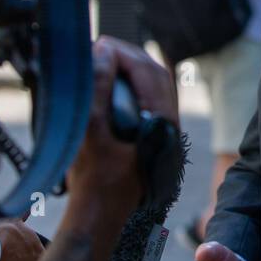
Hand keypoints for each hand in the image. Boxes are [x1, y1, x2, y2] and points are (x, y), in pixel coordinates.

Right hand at [68, 38, 176, 226]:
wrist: (99, 215)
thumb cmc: (93, 177)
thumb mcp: (91, 129)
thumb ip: (100, 88)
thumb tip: (104, 51)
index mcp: (161, 122)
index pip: (149, 72)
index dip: (123, 53)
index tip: (98, 45)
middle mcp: (169, 124)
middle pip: (155, 74)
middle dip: (127, 57)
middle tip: (99, 48)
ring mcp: (163, 131)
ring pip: (153, 86)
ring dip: (129, 70)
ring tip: (101, 61)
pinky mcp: (152, 136)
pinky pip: (147, 100)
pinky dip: (130, 86)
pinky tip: (109, 83)